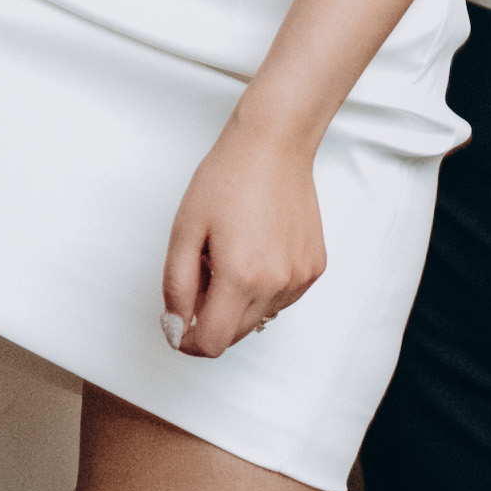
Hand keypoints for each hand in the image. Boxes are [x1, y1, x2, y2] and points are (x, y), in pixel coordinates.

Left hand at [161, 114, 329, 358]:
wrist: (274, 147)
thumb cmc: (228, 179)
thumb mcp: (185, 231)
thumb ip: (176, 287)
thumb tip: (177, 325)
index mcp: (240, 276)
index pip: (212, 343)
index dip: (189, 341)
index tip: (178, 325)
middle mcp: (276, 283)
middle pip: (236, 335)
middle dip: (211, 317)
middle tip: (202, 273)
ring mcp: (300, 278)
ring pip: (259, 317)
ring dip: (238, 301)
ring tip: (232, 254)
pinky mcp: (314, 268)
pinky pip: (281, 298)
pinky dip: (263, 287)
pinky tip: (256, 250)